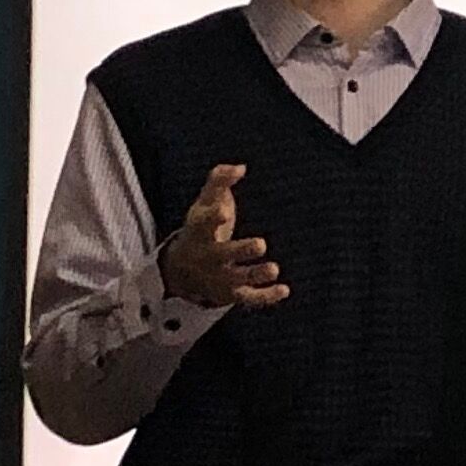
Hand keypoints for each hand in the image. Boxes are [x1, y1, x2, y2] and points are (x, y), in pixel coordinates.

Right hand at [160, 163, 287, 309]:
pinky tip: (284, 290)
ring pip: (238, 279)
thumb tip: (241, 166)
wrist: (180, 271)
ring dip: (255, 275)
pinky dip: (266, 297)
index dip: (213, 219)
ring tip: (274, 269)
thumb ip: (219, 181)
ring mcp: (220, 277)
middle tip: (261, 244)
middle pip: (223, 255)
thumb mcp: (203, 204)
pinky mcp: (232, 294)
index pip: (204, 224)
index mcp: (200, 231)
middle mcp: (209, 256)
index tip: (225, 212)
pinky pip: (249, 298)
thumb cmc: (200, 228)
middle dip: (240, 251)